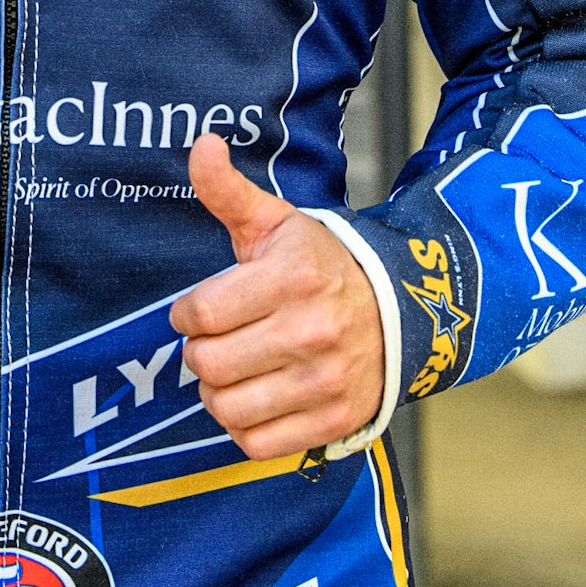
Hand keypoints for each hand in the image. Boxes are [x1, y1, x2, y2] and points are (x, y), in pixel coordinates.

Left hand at [169, 136, 382, 459]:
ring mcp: (324, 381)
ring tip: (232, 369)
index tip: (199, 309)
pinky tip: (255, 397)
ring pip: (226, 408)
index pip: (201, 312)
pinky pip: (256, 443)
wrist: (399, 310)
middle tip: (215, 339)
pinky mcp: (333, 421)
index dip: (187, 313)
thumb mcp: (276, 222)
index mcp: (292, 277)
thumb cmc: (321, 264)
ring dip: (216, 391)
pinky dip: (244, 425)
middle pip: (207, 364)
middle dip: (199, 351)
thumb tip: (202, 143)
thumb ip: (228, 190)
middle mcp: (310, 331)